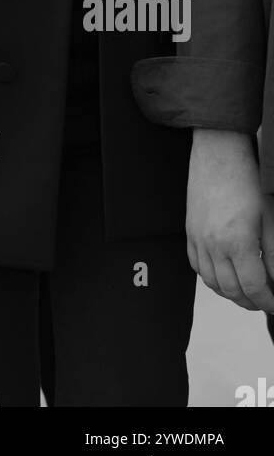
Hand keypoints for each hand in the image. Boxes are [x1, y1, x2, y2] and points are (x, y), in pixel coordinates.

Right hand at [187, 129, 273, 310]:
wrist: (218, 153)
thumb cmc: (246, 179)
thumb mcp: (269, 218)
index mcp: (238, 243)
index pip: (254, 288)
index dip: (268, 301)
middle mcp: (214, 245)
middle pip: (231, 291)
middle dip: (250, 302)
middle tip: (264, 300)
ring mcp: (198, 239)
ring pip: (212, 283)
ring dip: (230, 293)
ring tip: (245, 290)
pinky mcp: (189, 232)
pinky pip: (196, 266)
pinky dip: (210, 278)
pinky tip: (223, 274)